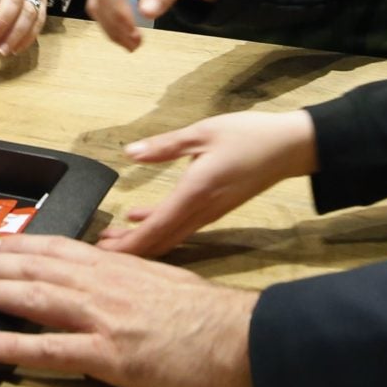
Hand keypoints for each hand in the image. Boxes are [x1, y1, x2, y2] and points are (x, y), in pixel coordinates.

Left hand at [0, 235, 255, 386]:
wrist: (238, 336)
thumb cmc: (209, 316)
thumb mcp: (164, 282)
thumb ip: (131, 279)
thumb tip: (111, 279)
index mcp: (119, 266)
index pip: (60, 249)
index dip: (23, 247)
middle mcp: (104, 284)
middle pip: (38, 268)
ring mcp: (103, 318)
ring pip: (35, 298)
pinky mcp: (108, 355)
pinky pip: (50, 349)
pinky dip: (13, 345)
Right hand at [87, 0, 232, 49]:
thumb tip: (146, 13)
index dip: (121, 13)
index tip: (136, 36)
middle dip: (114, 24)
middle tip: (135, 47)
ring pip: (97, 0)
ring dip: (109, 26)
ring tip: (131, 45)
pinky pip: (102, 1)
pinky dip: (110, 20)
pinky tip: (125, 34)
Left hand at [99, 109, 315, 256]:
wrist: (289, 147)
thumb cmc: (249, 137)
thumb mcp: (202, 133)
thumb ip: (164, 146)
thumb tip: (131, 152)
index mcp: (195, 193)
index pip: (155, 228)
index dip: (128, 244)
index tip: (102, 253)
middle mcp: (201, 210)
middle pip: (160, 241)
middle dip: (129, 250)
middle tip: (97, 252)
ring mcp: (209, 213)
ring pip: (169, 236)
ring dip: (141, 240)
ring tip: (113, 239)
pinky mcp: (214, 208)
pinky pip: (181, 225)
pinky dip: (158, 227)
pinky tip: (137, 217)